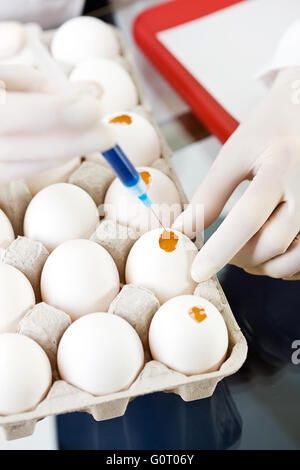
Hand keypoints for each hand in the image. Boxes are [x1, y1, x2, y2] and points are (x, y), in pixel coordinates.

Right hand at [0, 64, 113, 181]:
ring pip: (17, 165)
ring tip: (94, 138)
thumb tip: (94, 93)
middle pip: (17, 147)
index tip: (93, 108)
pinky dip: (44, 159)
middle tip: (107, 134)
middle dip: (69, 140)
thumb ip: (42, 84)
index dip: (52, 112)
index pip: (10, 112)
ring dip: (62, 152)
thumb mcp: (3, 74)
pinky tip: (67, 147)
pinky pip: (13, 172)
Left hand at [174, 68, 299, 281]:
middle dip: (238, 257)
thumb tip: (182, 229)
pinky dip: (282, 264)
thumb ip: (209, 195)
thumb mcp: (234, 155)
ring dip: (261, 265)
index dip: (220, 250)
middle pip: (270, 246)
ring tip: (243, 250)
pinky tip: (267, 251)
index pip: (248, 218)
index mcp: (280, 169)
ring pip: (291, 260)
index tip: (197, 272)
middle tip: (221, 251)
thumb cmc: (269, 129)